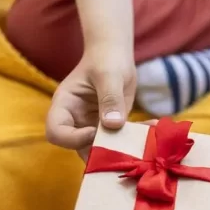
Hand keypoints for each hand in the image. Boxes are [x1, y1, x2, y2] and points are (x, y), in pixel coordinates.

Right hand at [46, 45, 136, 159]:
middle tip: (124, 149)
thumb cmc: (105, 60)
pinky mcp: (111, 128)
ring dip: (122, 150)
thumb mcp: (109, 76)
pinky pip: (120, 140)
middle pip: (79, 148)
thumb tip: (113, 125)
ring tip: (142, 141)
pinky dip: (136, 138)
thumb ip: (110, 98)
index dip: (73, 139)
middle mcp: (76, 120)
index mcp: (65, 106)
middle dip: (101, 153)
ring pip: (101, 149)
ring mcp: (93, 126)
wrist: (115, 56)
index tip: (95, 132)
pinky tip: (153, 126)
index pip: (56, 133)